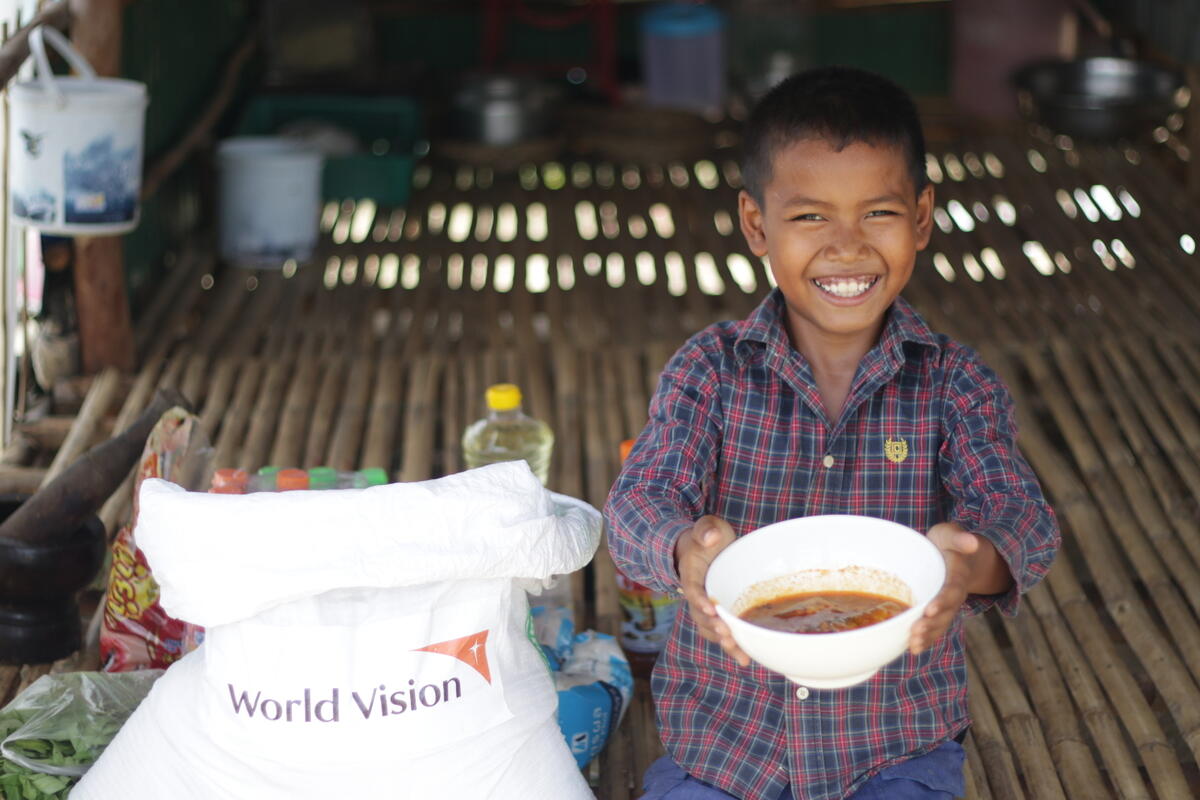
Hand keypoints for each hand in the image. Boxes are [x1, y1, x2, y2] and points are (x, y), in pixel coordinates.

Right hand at [675, 515, 749, 666]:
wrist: (704, 550)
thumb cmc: (708, 538)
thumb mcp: (708, 527)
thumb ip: (707, 529)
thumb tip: (710, 537)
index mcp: (692, 572)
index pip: (693, 588)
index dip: (699, 599)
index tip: (710, 607)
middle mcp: (696, 594)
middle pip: (700, 615)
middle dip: (713, 626)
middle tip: (727, 634)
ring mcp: (706, 607)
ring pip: (710, 629)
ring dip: (723, 641)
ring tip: (739, 652)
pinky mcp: (718, 614)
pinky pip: (722, 632)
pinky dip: (732, 646)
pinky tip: (746, 658)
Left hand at [909, 523, 983, 653]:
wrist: (954, 553)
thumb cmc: (947, 542)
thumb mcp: (950, 534)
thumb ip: (959, 537)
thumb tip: (972, 542)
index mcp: (957, 575)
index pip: (951, 589)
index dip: (943, 600)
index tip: (930, 609)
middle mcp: (954, 594)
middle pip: (946, 612)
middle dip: (932, 624)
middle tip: (915, 633)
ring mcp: (947, 605)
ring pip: (940, 624)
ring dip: (928, 636)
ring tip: (913, 645)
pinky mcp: (938, 611)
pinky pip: (934, 627)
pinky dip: (925, 639)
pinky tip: (912, 648)